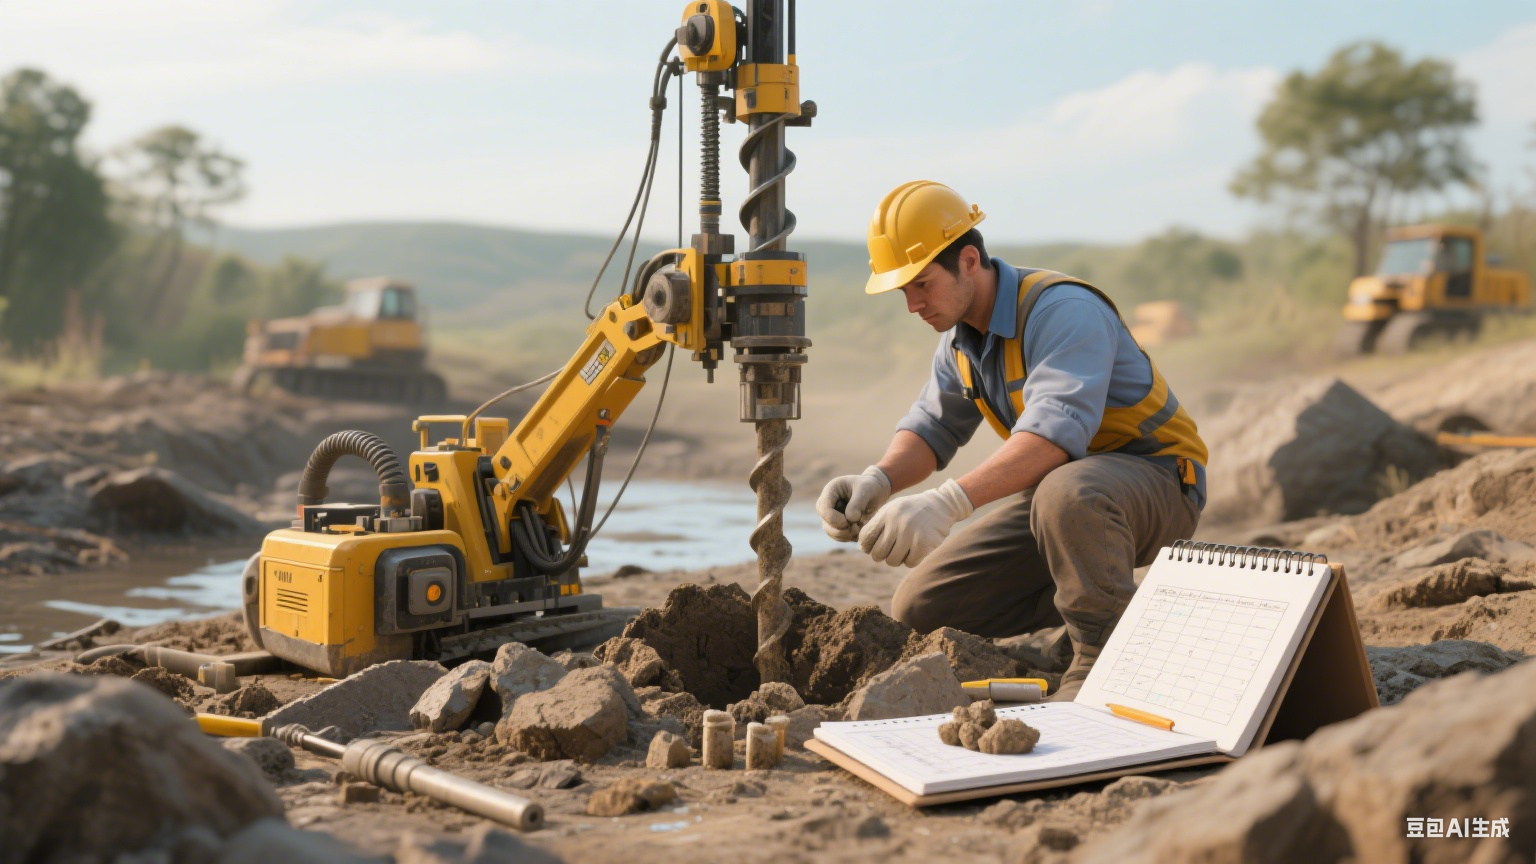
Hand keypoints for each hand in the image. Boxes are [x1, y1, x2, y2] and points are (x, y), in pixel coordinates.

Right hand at [816, 466, 891, 541]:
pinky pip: (840, 536)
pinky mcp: (838, 526)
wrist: (876, 491)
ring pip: (832, 532)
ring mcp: (831, 516)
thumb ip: (857, 503)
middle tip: (857, 528)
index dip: (833, 518)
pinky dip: (850, 537)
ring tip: (860, 528)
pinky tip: (860, 530)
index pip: (823, 507)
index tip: (850, 521)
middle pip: (826, 523)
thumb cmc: (870, 486)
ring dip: (846, 535)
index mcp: (831, 491)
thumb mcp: (866, 490)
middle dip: (841, 529)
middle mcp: (827, 504)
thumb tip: (850, 520)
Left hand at [858, 479, 973, 566]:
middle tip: (890, 551)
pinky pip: (910, 563)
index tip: (872, 548)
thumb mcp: (892, 510)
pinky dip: (911, 560)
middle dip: (882, 556)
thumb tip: (862, 547)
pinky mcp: (924, 542)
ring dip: (897, 559)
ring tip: (903, 550)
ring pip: (892, 561)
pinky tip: (915, 551)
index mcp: (886, 514)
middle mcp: (896, 523)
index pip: (865, 538)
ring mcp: (910, 533)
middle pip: (877, 554)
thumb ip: (877, 525)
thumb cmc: (912, 510)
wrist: (940, 504)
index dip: (867, 547)